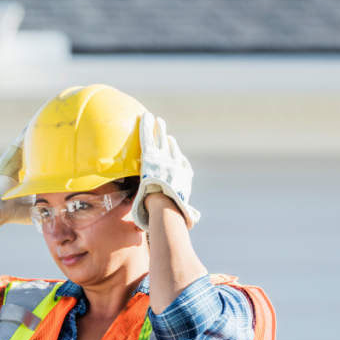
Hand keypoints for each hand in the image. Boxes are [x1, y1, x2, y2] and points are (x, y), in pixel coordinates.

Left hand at [131, 112, 200, 230]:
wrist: (165, 204)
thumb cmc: (173, 212)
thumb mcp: (182, 213)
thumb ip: (187, 215)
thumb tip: (194, 223)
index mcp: (183, 177)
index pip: (181, 164)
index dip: (178, 157)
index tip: (177, 152)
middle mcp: (175, 165)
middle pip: (172, 149)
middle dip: (169, 140)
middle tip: (167, 133)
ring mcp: (163, 158)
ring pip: (160, 140)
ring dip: (159, 130)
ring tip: (158, 121)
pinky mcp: (150, 156)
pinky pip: (146, 138)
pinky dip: (145, 127)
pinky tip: (144, 117)